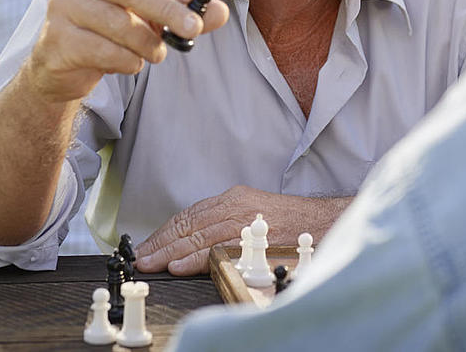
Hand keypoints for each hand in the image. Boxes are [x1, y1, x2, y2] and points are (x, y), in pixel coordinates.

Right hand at [25, 0, 229, 102]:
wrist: (61, 65)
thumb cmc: (112, 31)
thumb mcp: (151, 17)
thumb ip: (186, 12)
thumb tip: (221, 12)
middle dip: (168, 10)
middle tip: (193, 28)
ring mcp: (62, 5)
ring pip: (117, 22)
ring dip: (148, 43)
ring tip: (159, 54)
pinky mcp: (56, 38)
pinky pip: (102, 50)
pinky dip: (127, 61)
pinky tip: (132, 63)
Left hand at [134, 185, 351, 275]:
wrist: (325, 222)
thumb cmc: (290, 223)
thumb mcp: (253, 215)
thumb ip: (226, 225)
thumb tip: (193, 246)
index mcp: (234, 199)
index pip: (190, 215)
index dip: (165, 231)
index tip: (147, 246)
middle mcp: (236, 206)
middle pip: (189, 224)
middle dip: (160, 242)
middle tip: (140, 258)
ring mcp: (244, 221)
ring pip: (198, 235)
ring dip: (170, 251)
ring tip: (151, 263)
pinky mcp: (253, 237)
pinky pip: (218, 248)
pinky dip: (195, 257)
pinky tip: (179, 265)